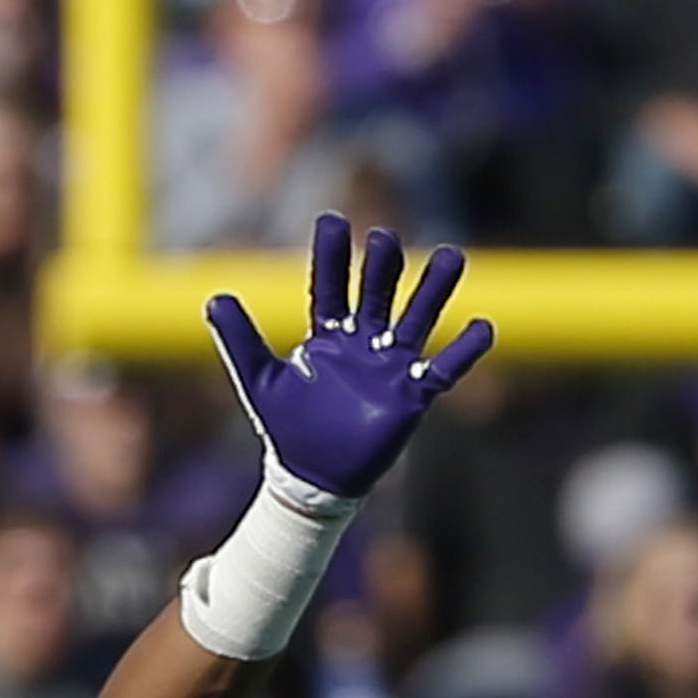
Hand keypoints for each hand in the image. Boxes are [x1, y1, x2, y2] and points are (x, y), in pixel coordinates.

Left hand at [205, 215, 490, 503]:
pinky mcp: (412, 395)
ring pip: (418, 318)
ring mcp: (391, 366)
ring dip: (434, 290)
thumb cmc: (288, 428)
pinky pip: (444, 369)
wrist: (313, 477)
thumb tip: (214, 298)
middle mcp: (363, 342)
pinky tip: (483, 327)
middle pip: (378, 292)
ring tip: (452, 257)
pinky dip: (464, 350)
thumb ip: (241, 340)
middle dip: (382, 266)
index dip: (331, 256)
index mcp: (327, 335)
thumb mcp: (259, 381)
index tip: (331, 221)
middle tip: (383, 238)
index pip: (331, 285)